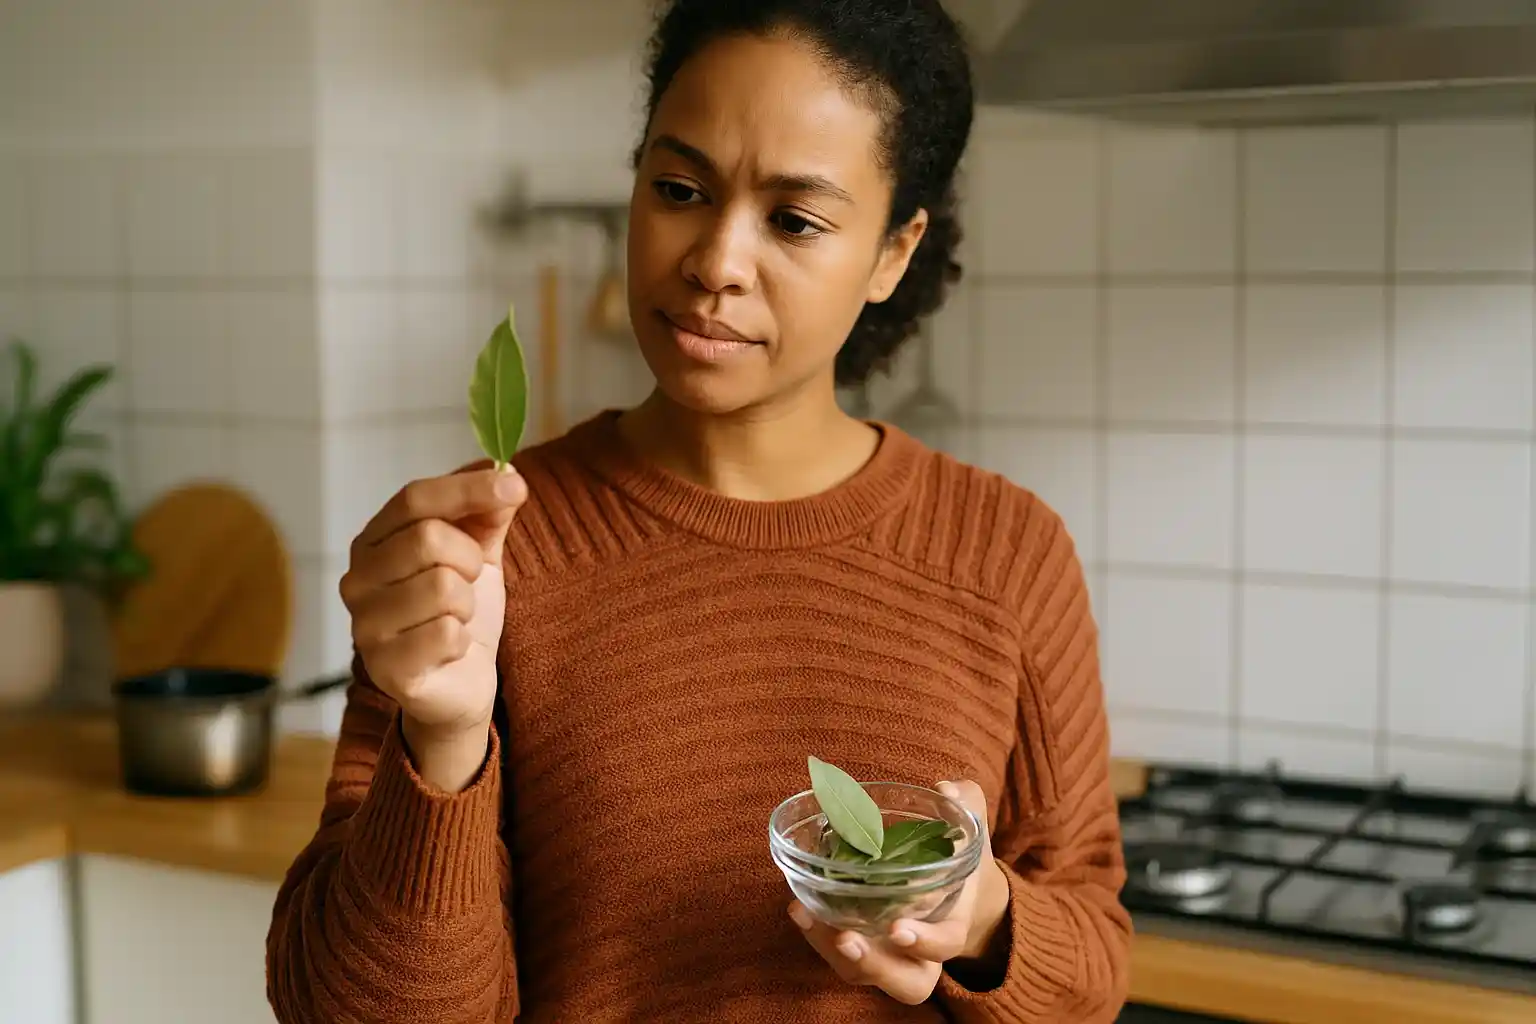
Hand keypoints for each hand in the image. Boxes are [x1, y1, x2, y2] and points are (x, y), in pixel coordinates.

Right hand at [340, 467, 526, 785]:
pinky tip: (451, 649)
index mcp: (373, 541)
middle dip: (471, 559)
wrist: (461, 682)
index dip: (468, 489)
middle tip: (472, 579)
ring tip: (458, 617)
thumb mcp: (480, 552)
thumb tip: (505, 472)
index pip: (415, 497)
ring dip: (469, 604)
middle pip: (428, 538)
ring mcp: (365, 626)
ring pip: (443, 587)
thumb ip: (487, 512)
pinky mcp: (385, 668)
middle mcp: (357, 579)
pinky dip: (464, 640)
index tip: (516, 488)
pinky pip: (446, 634)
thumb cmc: (461, 610)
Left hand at [789, 780, 1008, 1005]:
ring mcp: (885, 951)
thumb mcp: (969, 826)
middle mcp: (919, 951)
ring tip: (804, 913)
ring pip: (859, 972)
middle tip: (846, 940)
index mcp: (951, 924)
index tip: (899, 929)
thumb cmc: (956, 852)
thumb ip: (966, 804)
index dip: (925, 942)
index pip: (945, 945)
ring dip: (828, 948)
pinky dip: (815, 932)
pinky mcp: (856, 939)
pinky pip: (834, 950)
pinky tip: (798, 905)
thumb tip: (945, 791)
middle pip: (903, 982)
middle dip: (873, 965)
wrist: (947, 876)